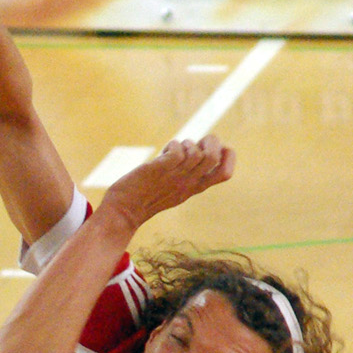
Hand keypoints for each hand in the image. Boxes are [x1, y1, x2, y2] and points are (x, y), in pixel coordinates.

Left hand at [96, 136, 235, 232]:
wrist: (124, 211)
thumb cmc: (148, 197)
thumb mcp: (176, 189)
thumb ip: (190, 174)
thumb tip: (199, 149)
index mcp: (195, 188)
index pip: (226, 174)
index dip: (228, 156)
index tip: (214, 151)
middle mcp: (188, 183)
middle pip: (214, 157)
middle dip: (210, 141)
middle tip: (195, 144)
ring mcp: (175, 177)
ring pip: (196, 152)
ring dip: (186, 142)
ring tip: (174, 149)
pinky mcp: (160, 170)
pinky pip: (177, 151)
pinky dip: (172, 145)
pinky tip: (163, 153)